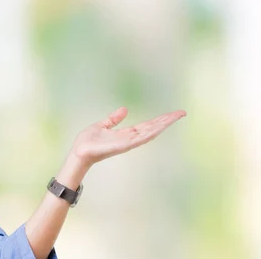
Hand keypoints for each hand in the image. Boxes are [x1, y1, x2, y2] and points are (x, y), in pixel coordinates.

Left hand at [69, 107, 185, 167]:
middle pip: (152, 128)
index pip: (147, 125)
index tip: (172, 114)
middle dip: (167, 121)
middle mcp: (130, 139)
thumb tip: (125, 109)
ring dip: (163, 124)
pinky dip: (150, 132)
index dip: (160, 120)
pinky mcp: (123, 146)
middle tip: (181, 113)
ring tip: (176, 116)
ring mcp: (128, 143)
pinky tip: (160, 127)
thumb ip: (113, 119)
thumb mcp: (102, 126)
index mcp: (126, 134)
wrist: (79, 152)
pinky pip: (140, 138)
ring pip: (150, 132)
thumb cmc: (88, 142)